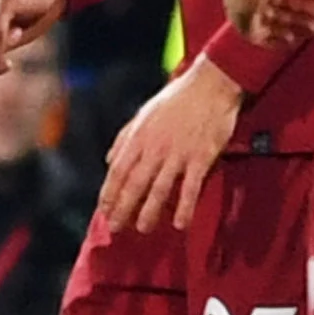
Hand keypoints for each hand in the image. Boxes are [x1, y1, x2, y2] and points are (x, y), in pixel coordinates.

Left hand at [97, 55, 241, 233]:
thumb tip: (109, 160)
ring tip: (143, 229)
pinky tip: (179, 223)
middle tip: (116, 228)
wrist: (210, 85)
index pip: (118, 171)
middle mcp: (155, 147)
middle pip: (134, 183)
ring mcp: (178, 153)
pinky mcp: (200, 157)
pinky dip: (184, 206)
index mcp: (139, 137)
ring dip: (150, 212)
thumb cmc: (176, 99)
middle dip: (123, 208)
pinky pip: (190, 187)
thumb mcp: (143, 113)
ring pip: (159, 188)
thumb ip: (124, 138)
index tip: (104, 211)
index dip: (110, 193)